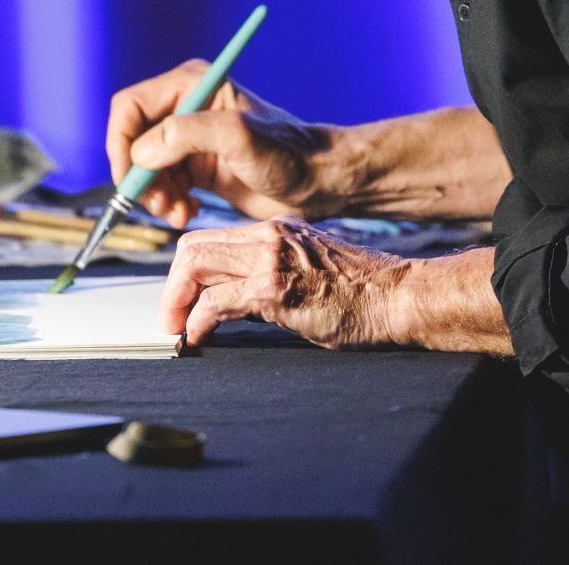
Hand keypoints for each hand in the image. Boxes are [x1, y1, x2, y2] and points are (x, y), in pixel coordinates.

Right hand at [107, 62, 343, 226]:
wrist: (317, 183)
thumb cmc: (287, 155)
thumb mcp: (238, 138)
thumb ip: (188, 135)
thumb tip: (142, 153)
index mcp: (191, 84)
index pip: (130, 107)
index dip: (121, 144)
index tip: (131, 180)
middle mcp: (185, 107)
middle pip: (132, 140)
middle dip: (139, 177)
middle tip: (160, 205)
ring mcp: (189, 138)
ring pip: (143, 167)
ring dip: (153, 195)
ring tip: (179, 214)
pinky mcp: (195, 166)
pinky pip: (160, 184)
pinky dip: (166, 202)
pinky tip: (187, 213)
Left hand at [160, 216, 406, 348]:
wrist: (398, 295)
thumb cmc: (363, 292)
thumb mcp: (310, 267)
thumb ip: (275, 271)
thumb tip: (238, 297)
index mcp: (276, 230)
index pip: (210, 239)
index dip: (187, 271)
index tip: (182, 299)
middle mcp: (268, 236)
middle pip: (193, 248)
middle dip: (172, 285)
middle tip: (169, 318)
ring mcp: (270, 259)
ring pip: (195, 266)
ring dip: (176, 302)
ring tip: (176, 329)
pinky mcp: (273, 289)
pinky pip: (216, 301)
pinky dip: (197, 321)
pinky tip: (198, 338)